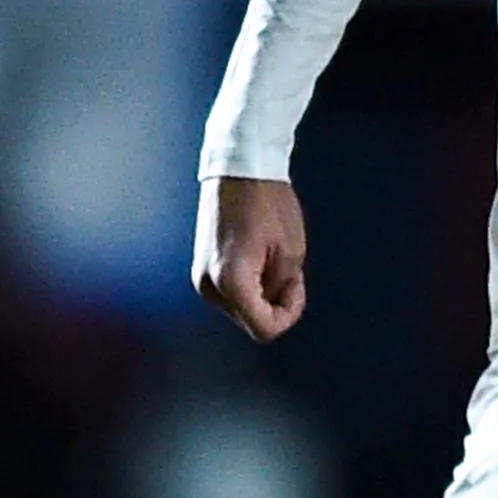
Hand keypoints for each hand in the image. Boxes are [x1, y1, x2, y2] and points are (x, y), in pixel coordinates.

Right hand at [193, 175, 307, 340]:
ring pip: (242, 309)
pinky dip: (250, 285)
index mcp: (231, 281)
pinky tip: (258, 257)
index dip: (288, 315)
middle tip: (288, 272)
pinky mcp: (201, 269)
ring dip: (263, 294)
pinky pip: (231, 293)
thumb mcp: (290, 252)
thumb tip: (273, 307)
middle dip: (275, 304)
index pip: (264, 329)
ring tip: (272, 259)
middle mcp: (209, 286)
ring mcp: (201, 278)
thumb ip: (282, 289)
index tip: (296, 285)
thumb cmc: (267, 202)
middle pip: (251, 322)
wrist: (238, 168)